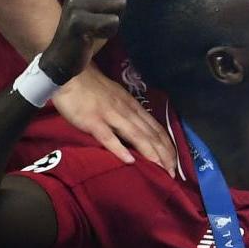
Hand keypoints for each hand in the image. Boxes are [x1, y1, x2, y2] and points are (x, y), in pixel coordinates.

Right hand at [41, 0, 139, 86]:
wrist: (63, 58)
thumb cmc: (89, 30)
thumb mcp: (108, 6)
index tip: (99, 9)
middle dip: (117, 9)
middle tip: (97, 21)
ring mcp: (75, 4)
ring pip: (120, 3)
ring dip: (113, 21)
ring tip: (94, 28)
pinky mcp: (77, 21)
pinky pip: (113, 21)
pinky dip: (108, 32)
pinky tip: (92, 37)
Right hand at [52, 64, 176, 172]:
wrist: (72, 74)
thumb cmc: (93, 88)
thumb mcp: (117, 99)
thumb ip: (126, 113)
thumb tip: (137, 129)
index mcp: (133, 107)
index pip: (155, 128)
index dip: (167, 145)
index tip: (175, 161)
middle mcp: (127, 112)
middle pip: (151, 135)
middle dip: (164, 154)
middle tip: (174, 173)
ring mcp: (111, 116)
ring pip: (137, 136)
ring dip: (151, 154)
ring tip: (161, 169)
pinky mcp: (93, 121)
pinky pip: (108, 137)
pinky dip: (120, 149)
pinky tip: (129, 161)